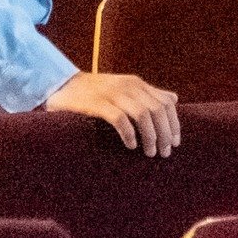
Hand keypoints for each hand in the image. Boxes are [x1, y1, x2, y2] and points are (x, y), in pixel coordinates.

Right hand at [45, 73, 180, 155]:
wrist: (62, 85)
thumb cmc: (95, 91)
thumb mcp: (124, 88)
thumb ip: (148, 94)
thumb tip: (173, 99)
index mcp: (137, 84)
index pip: (165, 102)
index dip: (174, 123)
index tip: (175, 142)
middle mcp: (128, 86)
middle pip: (157, 110)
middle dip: (165, 133)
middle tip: (164, 153)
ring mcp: (113, 94)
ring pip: (143, 114)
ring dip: (150, 136)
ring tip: (150, 153)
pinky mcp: (97, 104)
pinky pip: (120, 119)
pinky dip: (129, 133)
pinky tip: (131, 146)